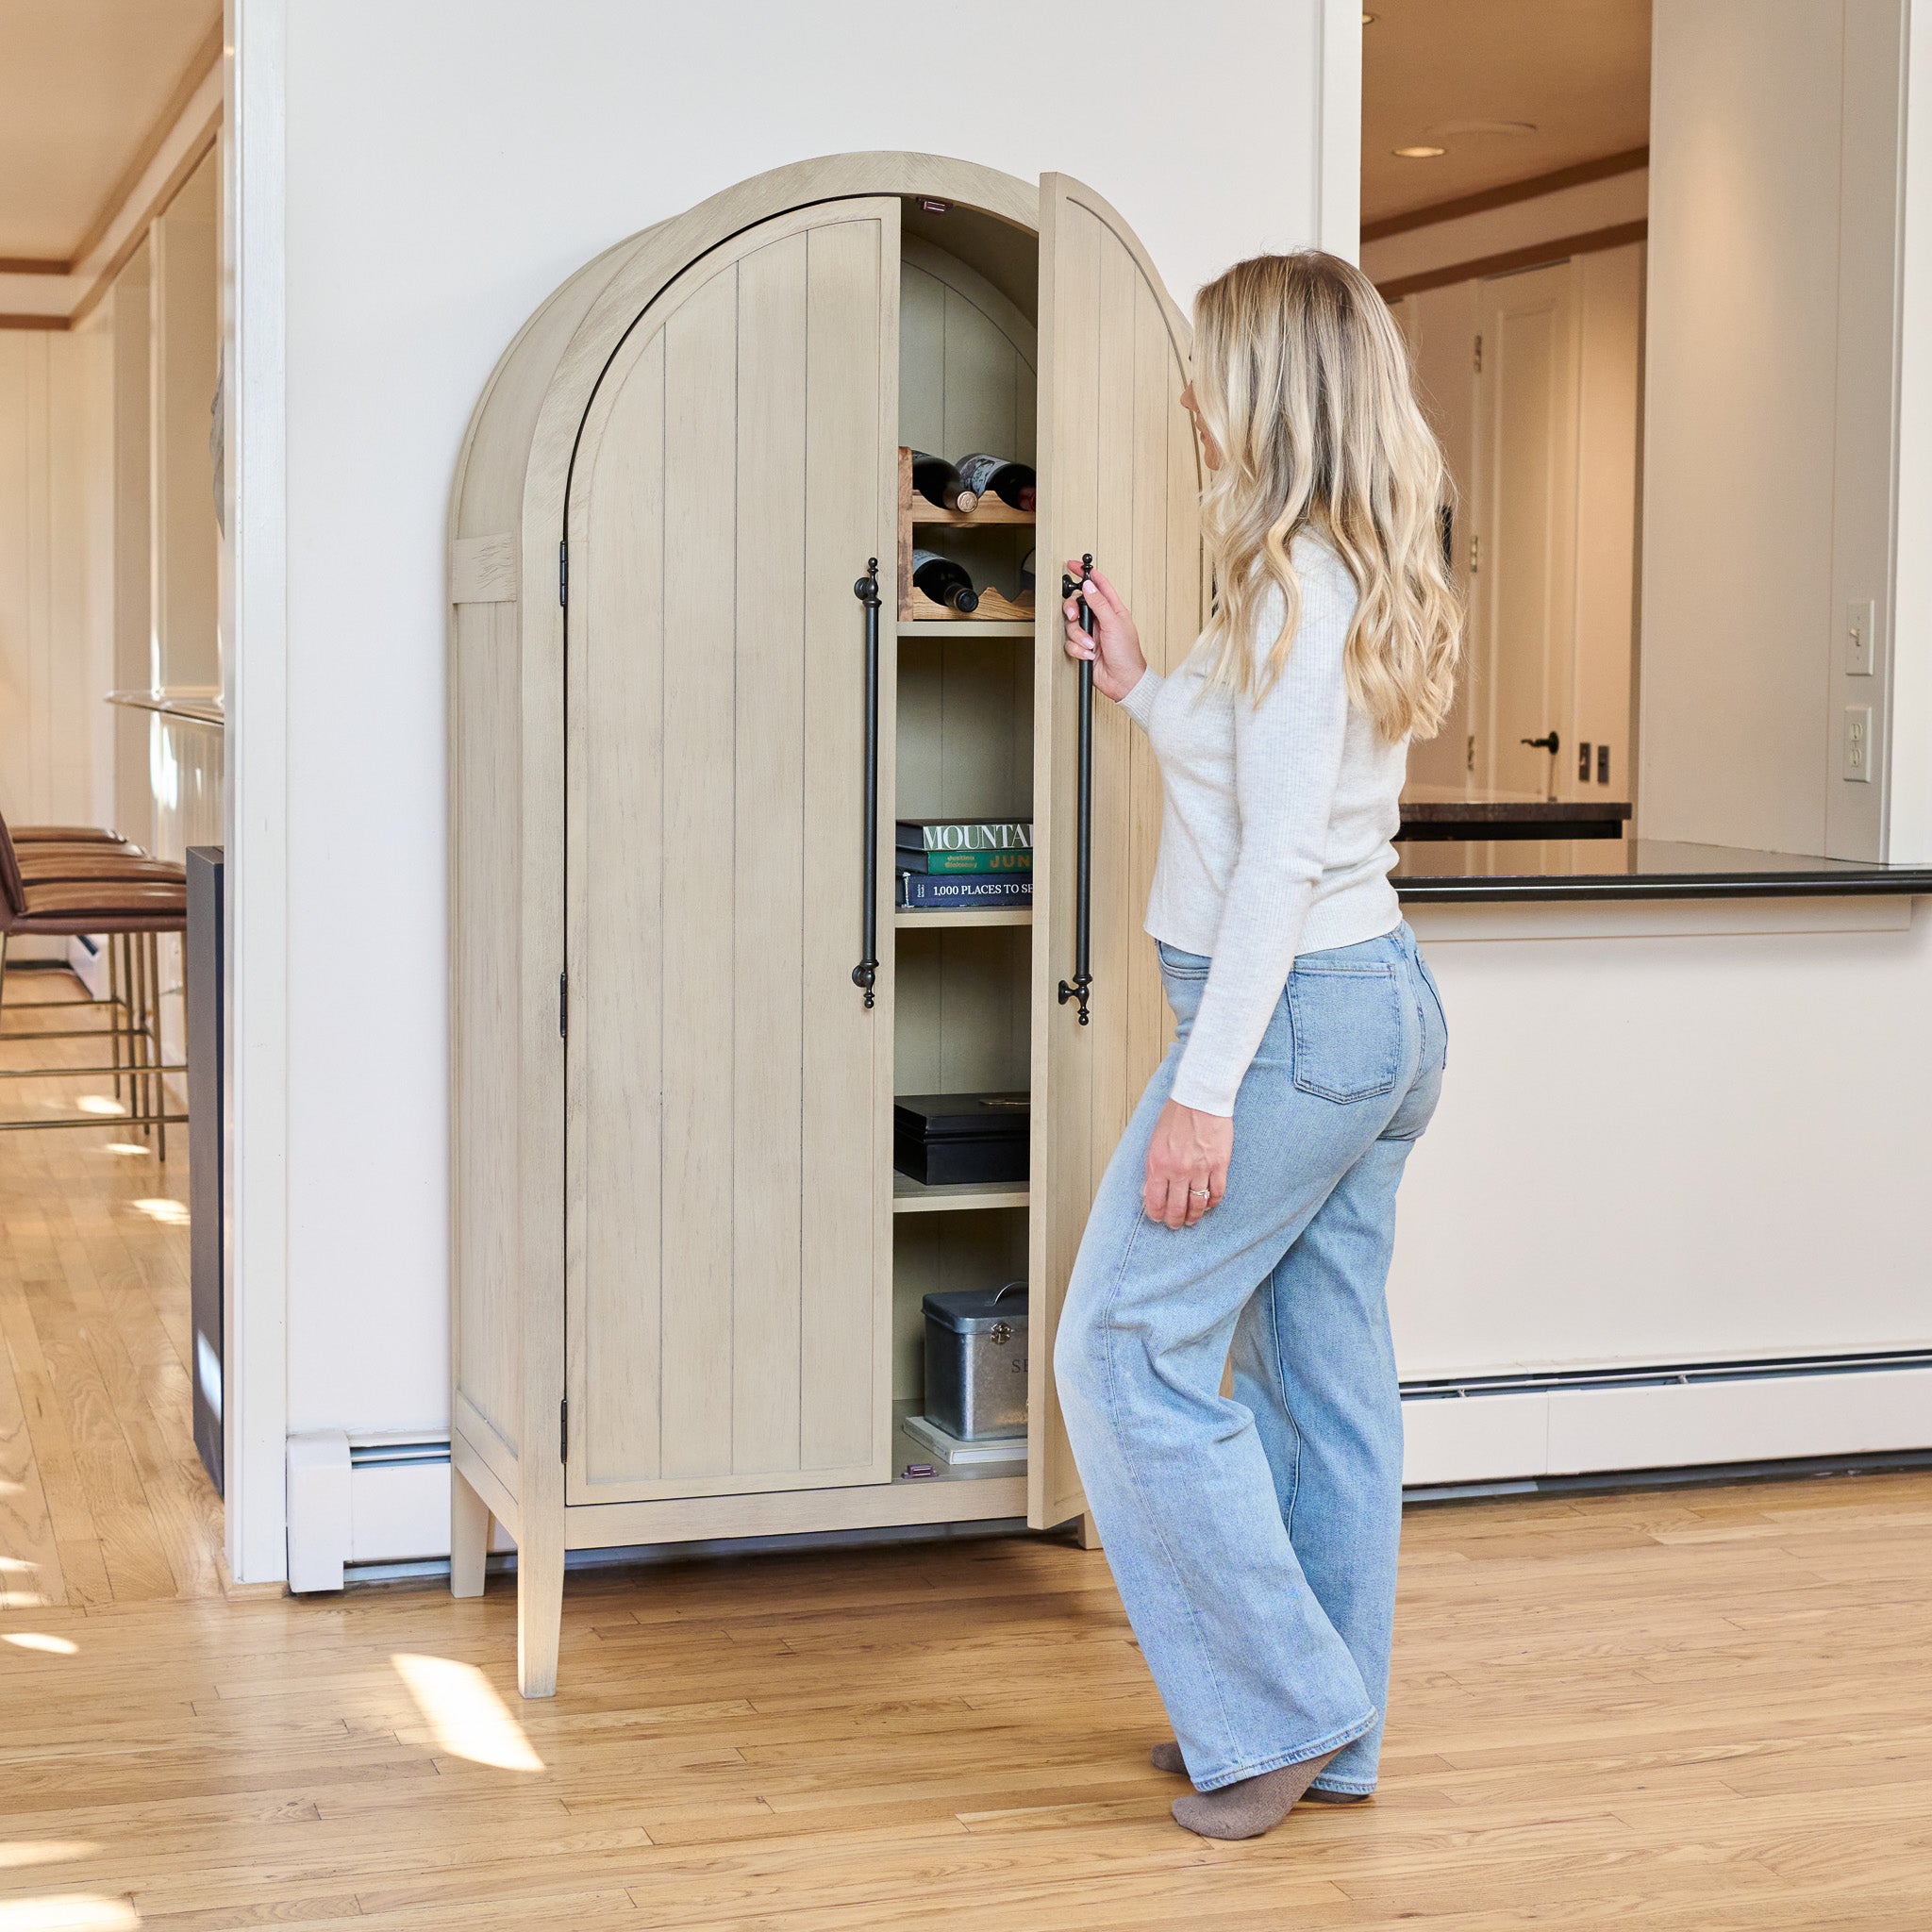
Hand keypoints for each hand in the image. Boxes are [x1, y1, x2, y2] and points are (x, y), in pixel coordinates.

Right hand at [1062, 562, 1147, 703]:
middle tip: (1074, 616)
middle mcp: (1100, 619)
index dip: (1086, 573)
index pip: (1098, 585)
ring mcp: (1091, 633)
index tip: (1074, 565)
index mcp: (1112, 609)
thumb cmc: (1127, 655)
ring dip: (1079, 637)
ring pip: (1071, 625)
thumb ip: (1099, 603)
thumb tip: (1088, 585)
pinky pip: (1070, 643)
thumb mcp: (1114, 624)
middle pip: (1077, 604)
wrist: (1123, 681)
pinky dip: (1078, 649)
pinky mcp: (1083, 647)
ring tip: (1091, 645)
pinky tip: (1089, 655)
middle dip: (1072, 611)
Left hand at [1143, 1099, 1230, 1228]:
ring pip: (1197, 1204)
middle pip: (1176, 1208)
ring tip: (1192, 1219)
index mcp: (1158, 1164)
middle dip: (1175, 1220)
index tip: (1158, 1218)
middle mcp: (1178, 1170)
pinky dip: (1213, 1202)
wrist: (1199, 1098)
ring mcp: (1200, 1169)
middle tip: (1175, 1224)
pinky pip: (1217, 1192)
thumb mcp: (1154, 1141)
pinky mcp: (1219, 1164)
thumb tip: (1148, 1190)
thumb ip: (1152, 1167)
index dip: (1156, 1214)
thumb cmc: (1175, 1115)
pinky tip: (1209, 1204)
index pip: (1155, 1200)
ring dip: (1194, 1216)